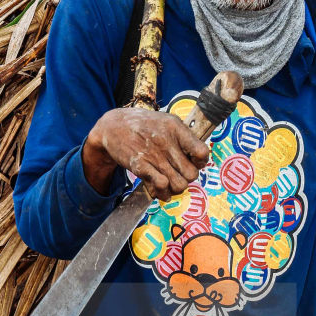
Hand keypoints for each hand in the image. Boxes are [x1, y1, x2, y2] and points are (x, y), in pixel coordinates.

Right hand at [82, 106, 209, 200]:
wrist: (113, 126)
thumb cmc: (144, 125)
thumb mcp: (166, 121)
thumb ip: (184, 137)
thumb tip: (200, 156)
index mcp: (176, 128)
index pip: (202, 152)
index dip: (200, 162)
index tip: (193, 163)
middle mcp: (167, 141)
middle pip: (192, 174)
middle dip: (187, 179)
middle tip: (178, 175)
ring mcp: (154, 155)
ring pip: (179, 185)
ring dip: (175, 189)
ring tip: (169, 184)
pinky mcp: (140, 166)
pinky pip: (161, 186)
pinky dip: (162, 193)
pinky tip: (160, 190)